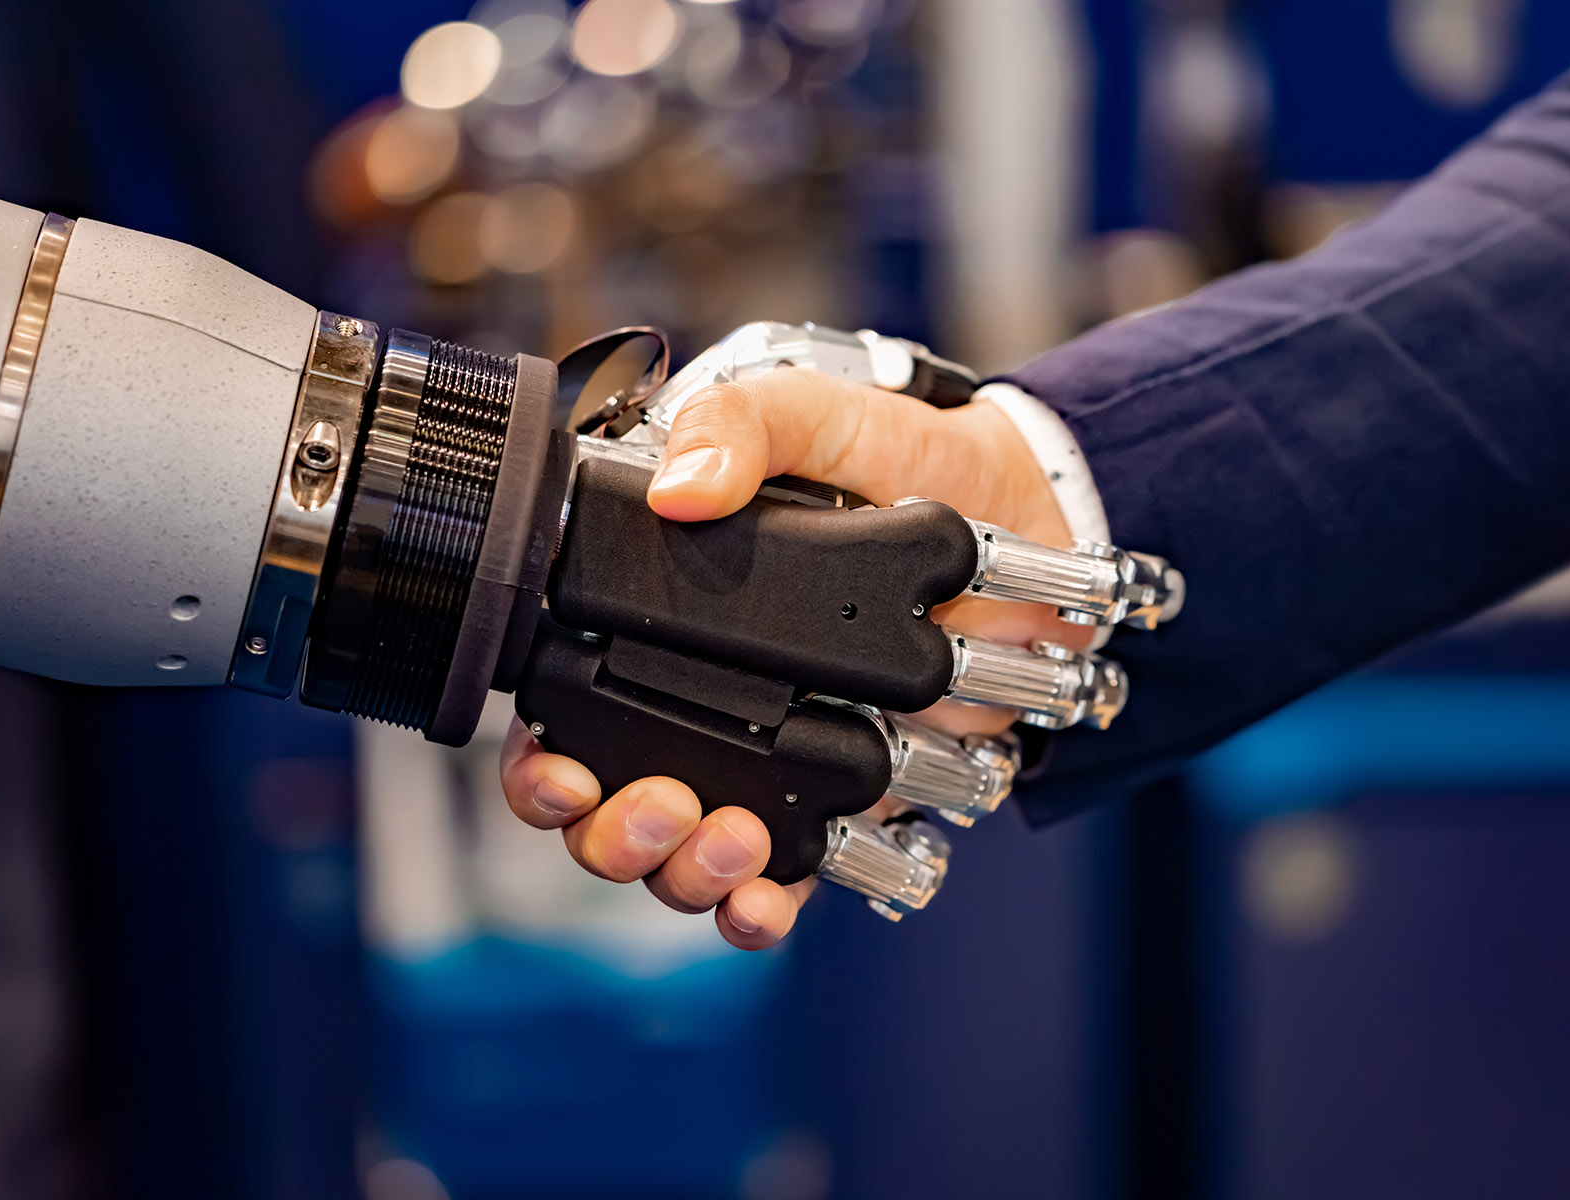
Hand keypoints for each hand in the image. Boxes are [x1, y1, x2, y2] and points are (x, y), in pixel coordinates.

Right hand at [500, 368, 1084, 947]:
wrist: (1029, 518)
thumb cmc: (908, 460)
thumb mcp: (819, 414)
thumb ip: (745, 424)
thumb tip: (679, 489)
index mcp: (662, 617)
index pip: (560, 709)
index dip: (540, 759)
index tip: (562, 771)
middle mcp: (697, 702)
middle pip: (605, 808)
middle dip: (611, 834)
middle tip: (660, 808)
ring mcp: (765, 762)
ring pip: (682, 857)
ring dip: (687, 872)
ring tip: (735, 839)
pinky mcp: (835, 802)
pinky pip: (778, 881)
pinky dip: (759, 908)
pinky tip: (765, 902)